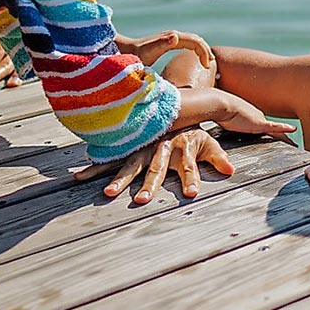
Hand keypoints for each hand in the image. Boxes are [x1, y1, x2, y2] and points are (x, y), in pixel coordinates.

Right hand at [73, 128, 233, 204]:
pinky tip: (80, 177)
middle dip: (149, 185)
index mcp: (182, 148)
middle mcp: (160, 148)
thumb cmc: (192, 133)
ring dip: (119, 179)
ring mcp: (143, 148)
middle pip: (155, 169)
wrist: (173, 107)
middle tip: (142, 201)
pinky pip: (111, 159)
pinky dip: (96, 168)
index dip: (191, 179)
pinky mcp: (129, 149)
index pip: (189, 166)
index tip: (191, 194)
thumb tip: (230, 171)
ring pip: (130, 165)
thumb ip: (218, 157)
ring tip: (108, 193)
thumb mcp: (208, 143)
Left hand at [115, 29, 210, 71]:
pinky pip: (187, 43)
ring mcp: (170, 38)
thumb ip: (160, 45)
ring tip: (207, 63)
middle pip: (196, 39)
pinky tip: (196, 59)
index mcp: (171, 38)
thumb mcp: (146, 52)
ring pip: (193, 40)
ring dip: (202, 50)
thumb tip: (176, 36)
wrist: (122, 50)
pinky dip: (195, 49)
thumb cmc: (133, 55)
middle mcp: (172, 35)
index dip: (204, 53)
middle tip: (209, 65)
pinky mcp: (167, 42)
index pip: (195, 42)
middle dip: (206, 51)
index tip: (206, 67)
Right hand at [172, 86, 295, 138]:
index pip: (260, 125)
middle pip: (271, 128)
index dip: (269, 131)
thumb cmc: (210, 110)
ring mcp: (257, 119)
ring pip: (275, 130)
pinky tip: (292, 130)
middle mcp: (253, 117)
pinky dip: (283, 129)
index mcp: (245, 118)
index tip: (277, 137)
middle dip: (281, 134)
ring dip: (285, 137)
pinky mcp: (258, 122)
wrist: (213, 102)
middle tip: (294, 143)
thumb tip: (195, 128)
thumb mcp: (214, 120)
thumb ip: (212, 126)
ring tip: (296, 144)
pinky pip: (274, 127)